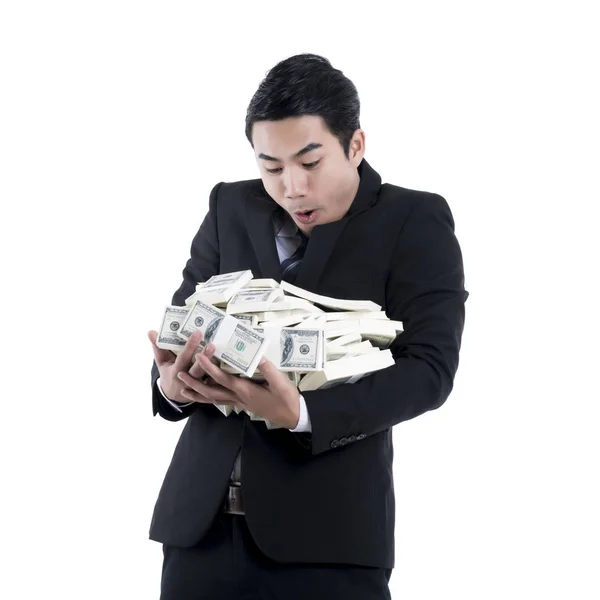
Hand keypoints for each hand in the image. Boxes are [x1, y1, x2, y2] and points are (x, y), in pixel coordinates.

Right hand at [147, 329, 235, 407]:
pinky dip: (224, 376)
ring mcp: (200, 386)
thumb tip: (151, 331)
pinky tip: (232, 364)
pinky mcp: (209, 390)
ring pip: (209, 378)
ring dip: (216, 367)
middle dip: (205, 357)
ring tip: (224, 353)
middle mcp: (188, 380)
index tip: (198, 333)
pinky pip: (217, 384)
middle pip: (198, 370)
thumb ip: (158, 348)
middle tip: (213, 344)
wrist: (174, 395)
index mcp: (176, 372)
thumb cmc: (169, 373)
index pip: (183, 358)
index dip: (190, 347)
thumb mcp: (161, 362)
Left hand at [176, 343, 300, 428]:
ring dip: (197, 394)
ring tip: (183, 389)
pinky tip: (203, 395)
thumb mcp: (280, 382)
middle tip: (179, 374)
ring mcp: (239, 402)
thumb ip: (268, 369)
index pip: (223, 378)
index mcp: (245, 390)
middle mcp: (238, 397)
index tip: (199, 357)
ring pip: (213, 399)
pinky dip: (209, 398)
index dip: (209, 368)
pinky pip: (220, 401)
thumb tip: (257, 355)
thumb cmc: (286, 398)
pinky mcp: (242, 404)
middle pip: (211, 391)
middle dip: (194, 383)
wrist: (292, 415)